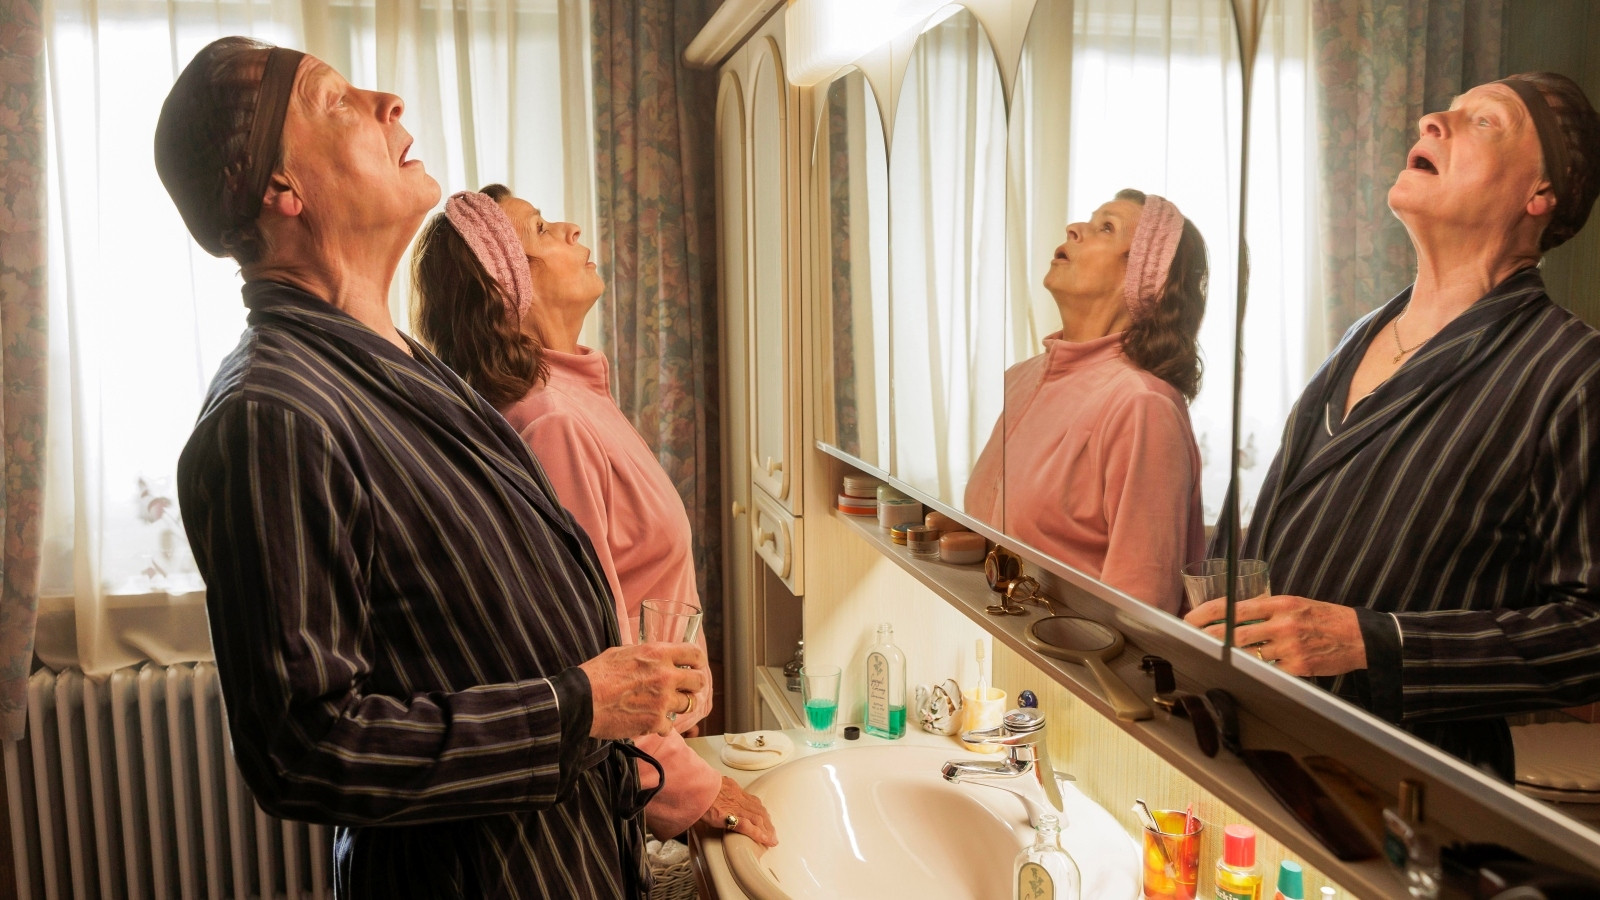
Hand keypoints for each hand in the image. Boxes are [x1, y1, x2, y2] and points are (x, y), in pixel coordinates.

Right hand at [580, 643, 707, 738]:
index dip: (698, 662)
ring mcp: (663, 700)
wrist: (581, 701)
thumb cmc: (597, 674)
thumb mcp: (623, 652)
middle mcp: (665, 676)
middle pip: (698, 682)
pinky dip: (661, 726)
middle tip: (682, 689)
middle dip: (692, 686)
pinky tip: (648, 721)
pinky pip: (670, 726)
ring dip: (676, 706)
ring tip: (661, 706)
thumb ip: (645, 654)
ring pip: (687, 704)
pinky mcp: (655, 722)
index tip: (696, 667)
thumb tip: (655, 657)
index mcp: (658, 653)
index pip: (694, 654)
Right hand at [700, 777, 776, 846]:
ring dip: (767, 829)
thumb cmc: (695, 785)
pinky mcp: (728, 816)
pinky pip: (748, 826)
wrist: (690, 785)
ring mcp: (734, 806)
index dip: (760, 810)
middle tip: (772, 832)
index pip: (751, 800)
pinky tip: (766, 840)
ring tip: (772, 839)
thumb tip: (709, 796)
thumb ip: (715, 790)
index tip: (765, 818)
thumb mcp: (710, 784)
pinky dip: (759, 834)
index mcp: (732, 788)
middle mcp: (737, 796)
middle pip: (758, 809)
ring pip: (757, 818)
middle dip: (767, 822)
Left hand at [1183, 594, 1366, 676]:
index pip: (1233, 607)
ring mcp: (1289, 647)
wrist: (1360, 636)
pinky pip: (1268, 670)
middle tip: (1191, 640)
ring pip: (1247, 654)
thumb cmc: (1324, 617)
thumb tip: (1232, 616)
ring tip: (1214, 656)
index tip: (1189, 619)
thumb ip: (1266, 610)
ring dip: (1229, 656)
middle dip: (1206, 637)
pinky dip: (1256, 669)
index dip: (1206, 614)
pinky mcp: (1297, 667)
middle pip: (1232, 632)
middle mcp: (1282, 623)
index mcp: (1279, 603)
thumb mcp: (1295, 603)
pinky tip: (1246, 669)